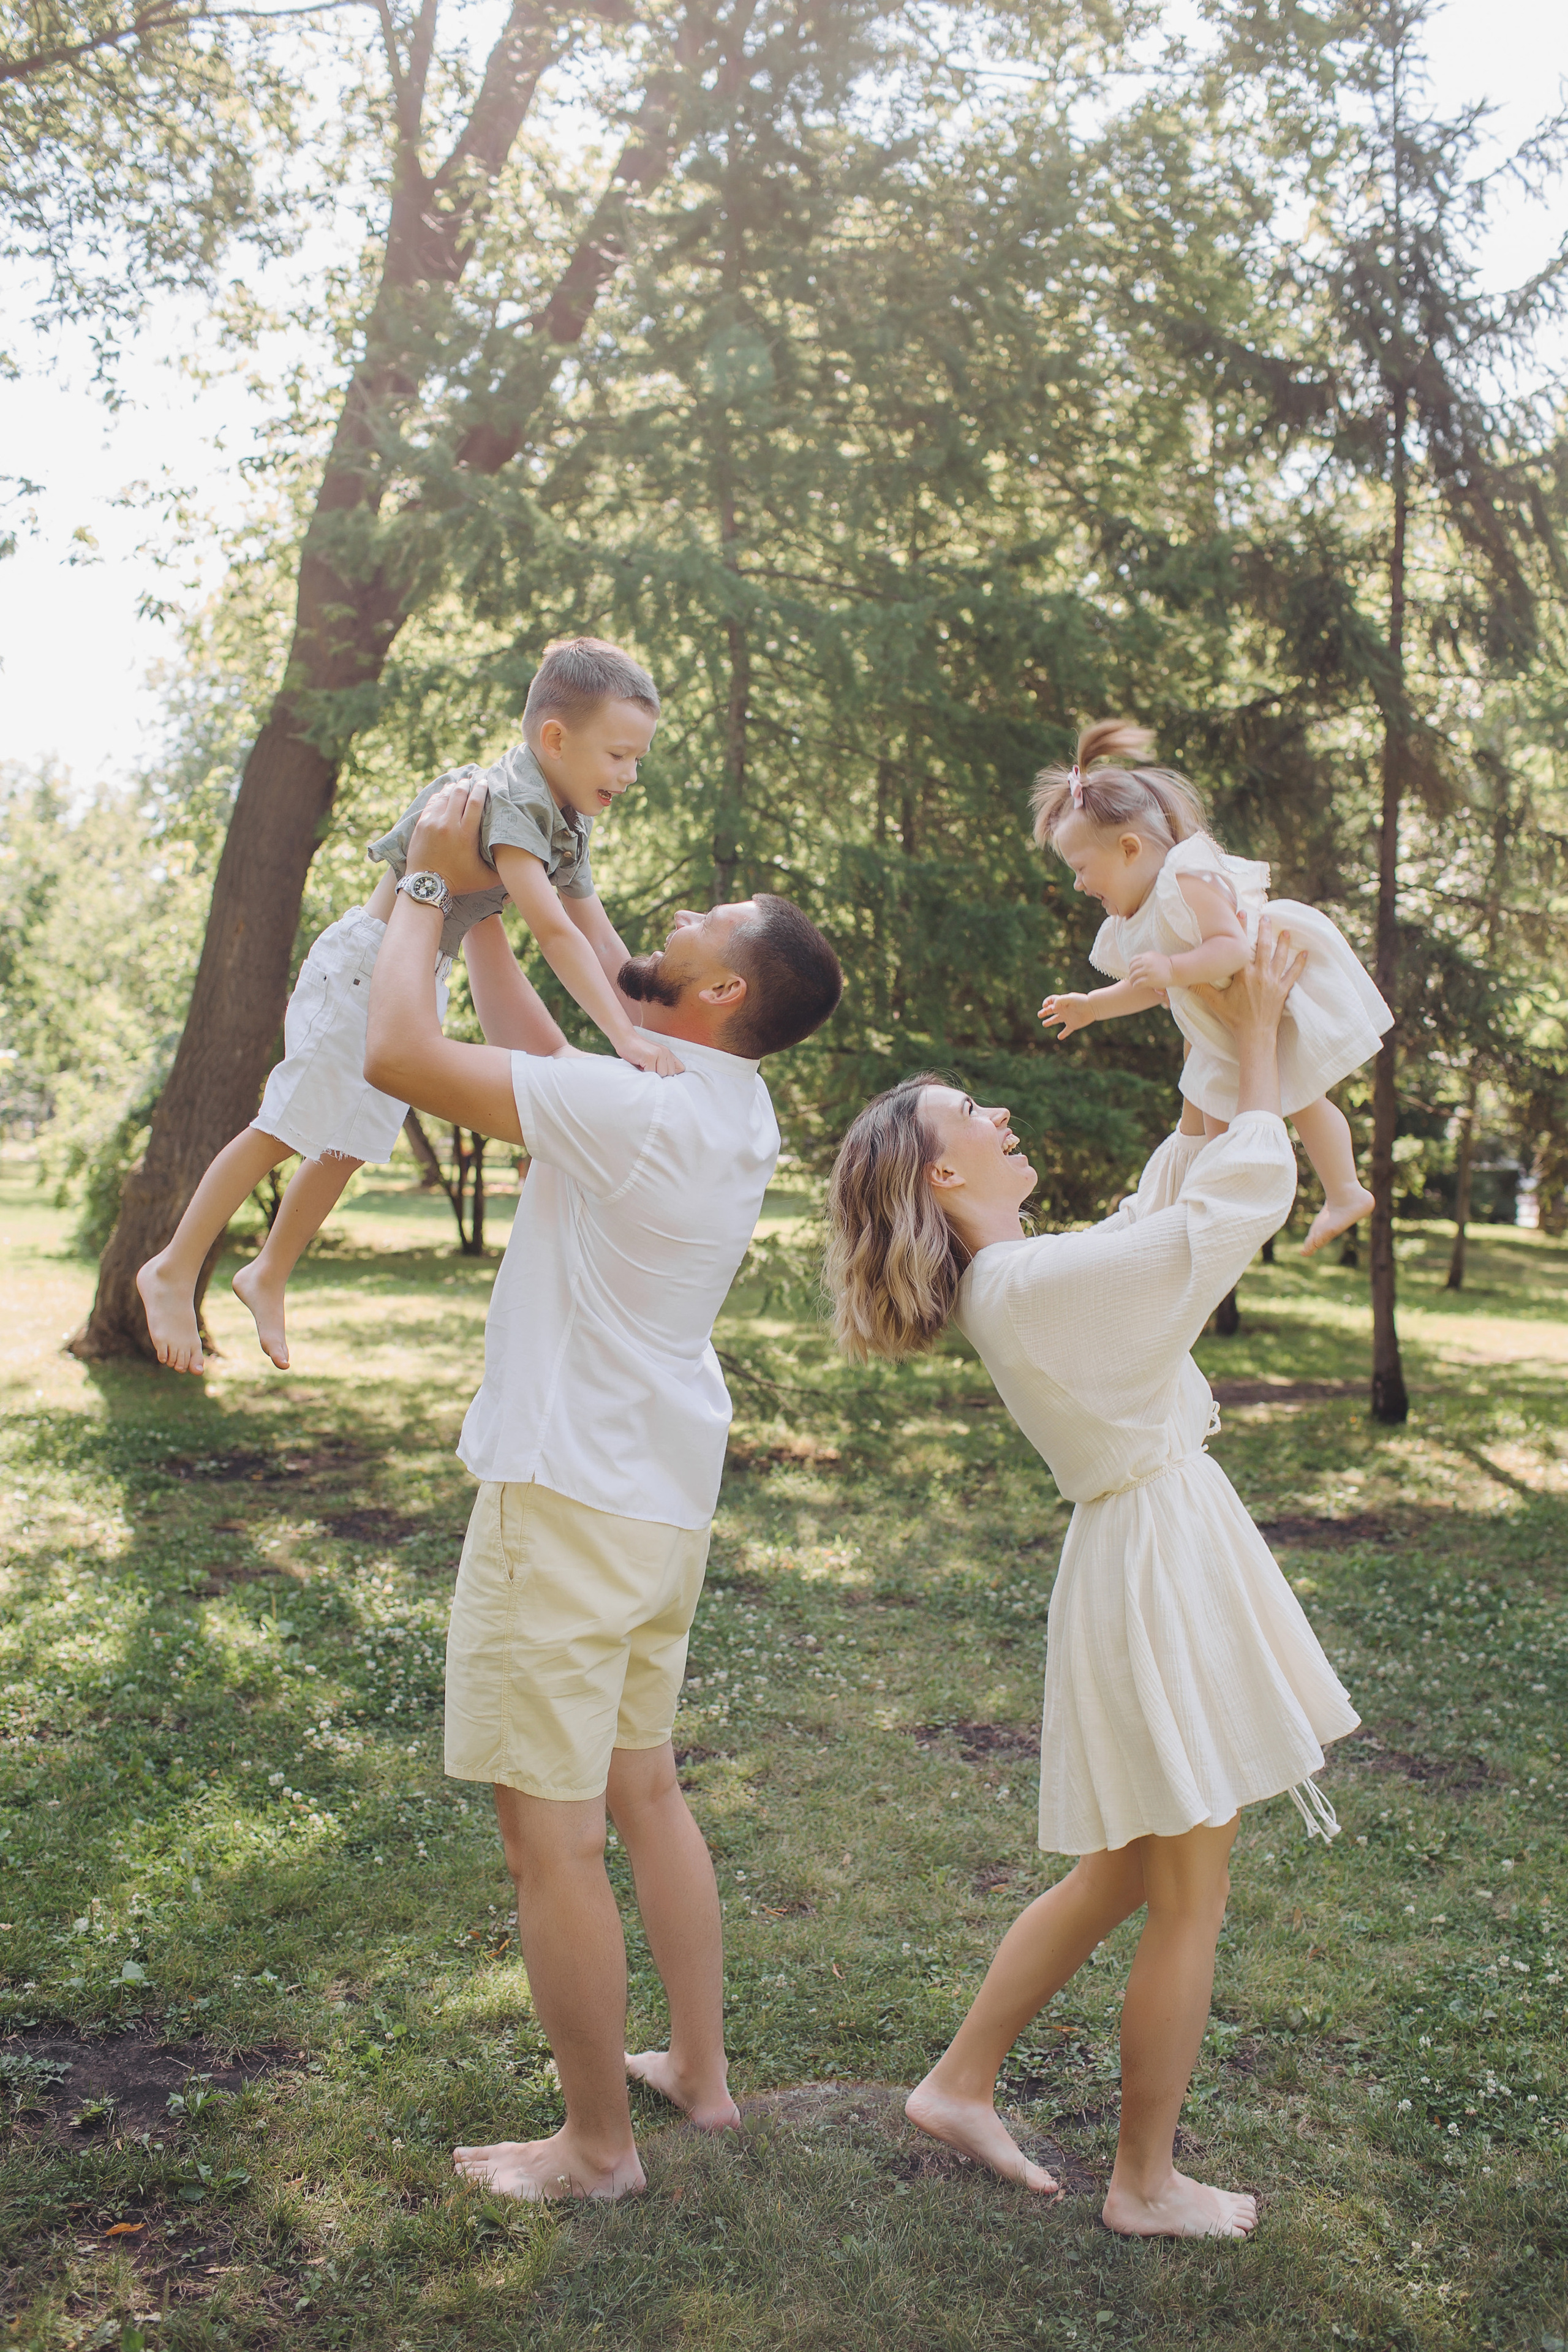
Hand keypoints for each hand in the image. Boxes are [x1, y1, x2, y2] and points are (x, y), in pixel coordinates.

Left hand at [406, 777, 495, 894]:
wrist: (427, 886)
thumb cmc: (459, 882)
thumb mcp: (485, 879)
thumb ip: (503, 870)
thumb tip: (522, 864)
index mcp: (466, 834)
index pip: (476, 802)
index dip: (481, 789)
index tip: (485, 782)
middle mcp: (449, 824)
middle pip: (459, 793)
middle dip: (467, 784)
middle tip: (472, 780)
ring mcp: (433, 822)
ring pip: (445, 796)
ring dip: (453, 788)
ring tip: (459, 784)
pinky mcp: (422, 824)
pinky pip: (432, 802)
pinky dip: (440, 796)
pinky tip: (445, 794)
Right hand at [616, 1030, 685, 1077]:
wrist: (625, 1039)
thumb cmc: (637, 1052)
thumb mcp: (653, 1058)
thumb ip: (662, 1065)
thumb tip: (668, 1082)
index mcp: (668, 1053)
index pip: (680, 1069)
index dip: (671, 1075)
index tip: (660, 1075)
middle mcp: (665, 1052)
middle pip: (670, 1074)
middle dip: (659, 1076)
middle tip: (648, 1069)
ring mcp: (658, 1054)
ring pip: (662, 1074)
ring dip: (652, 1075)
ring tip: (644, 1067)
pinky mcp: (650, 1056)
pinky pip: (651, 1073)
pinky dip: (644, 1073)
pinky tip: (639, 1065)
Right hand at [1039, 992, 1094, 1039]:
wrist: (1093, 1008)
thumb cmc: (1082, 1001)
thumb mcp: (1070, 999)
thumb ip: (1060, 1001)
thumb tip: (1052, 1007)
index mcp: (1062, 1002)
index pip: (1051, 1000)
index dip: (1046, 1002)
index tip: (1045, 1006)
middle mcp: (1063, 1010)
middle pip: (1051, 1011)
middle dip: (1044, 1012)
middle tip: (1039, 1015)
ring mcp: (1067, 1018)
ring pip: (1056, 1020)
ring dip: (1049, 1022)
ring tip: (1044, 1024)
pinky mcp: (1072, 1025)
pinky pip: (1066, 1030)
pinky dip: (1063, 1034)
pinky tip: (1059, 1037)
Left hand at [1128, 951, 1173, 989]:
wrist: (1176, 971)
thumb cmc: (1165, 966)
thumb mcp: (1155, 958)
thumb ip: (1146, 959)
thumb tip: (1134, 963)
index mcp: (1147, 956)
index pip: (1133, 960)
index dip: (1131, 966)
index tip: (1132, 971)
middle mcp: (1147, 962)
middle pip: (1132, 968)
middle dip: (1131, 974)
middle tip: (1132, 979)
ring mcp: (1149, 970)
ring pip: (1134, 976)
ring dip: (1132, 981)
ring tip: (1134, 983)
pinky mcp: (1150, 979)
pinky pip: (1138, 983)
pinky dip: (1135, 985)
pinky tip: (1136, 987)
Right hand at [1189, 918, 1305, 1041]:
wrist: (1255, 1036)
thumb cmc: (1234, 1019)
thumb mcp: (1215, 1003)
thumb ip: (1200, 988)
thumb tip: (1182, 979)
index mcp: (1243, 975)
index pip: (1241, 947)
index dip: (1241, 929)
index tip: (1242, 913)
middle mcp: (1260, 974)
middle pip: (1264, 947)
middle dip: (1265, 930)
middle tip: (1267, 917)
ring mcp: (1273, 982)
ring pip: (1280, 957)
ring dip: (1283, 942)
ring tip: (1286, 930)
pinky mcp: (1283, 990)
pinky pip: (1294, 974)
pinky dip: (1300, 963)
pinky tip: (1305, 953)